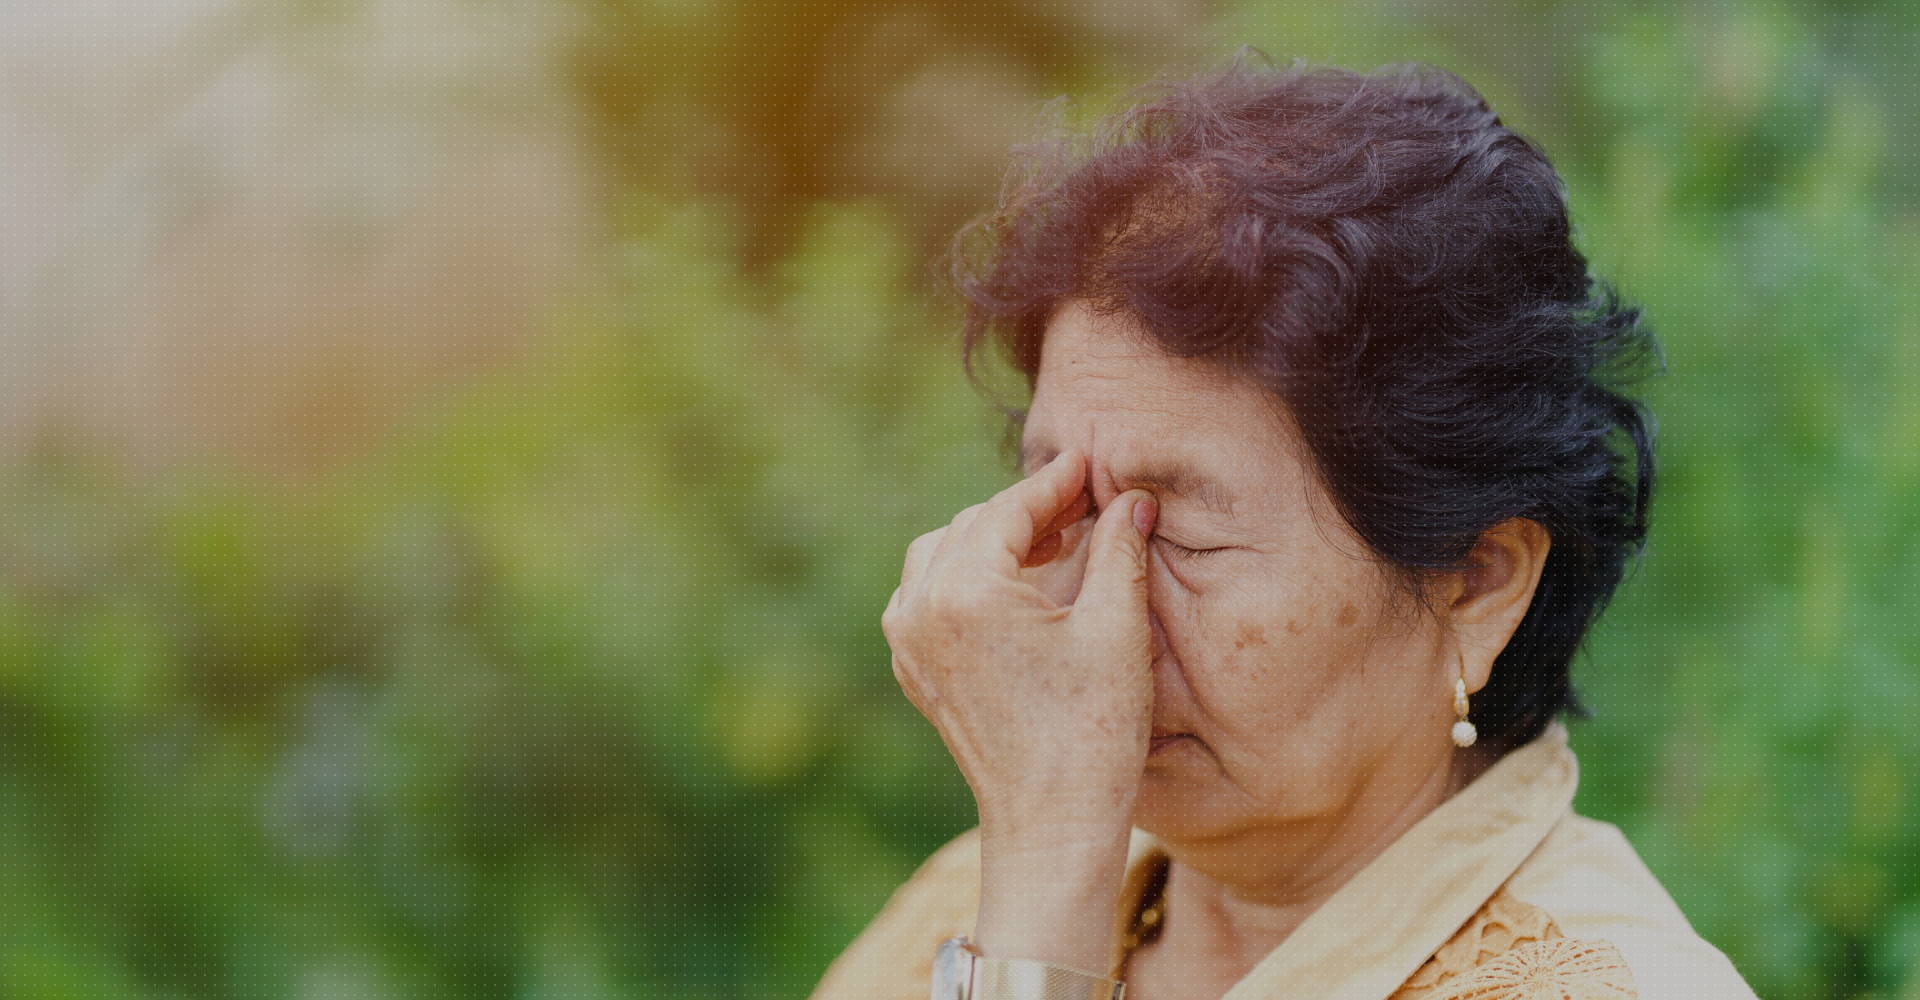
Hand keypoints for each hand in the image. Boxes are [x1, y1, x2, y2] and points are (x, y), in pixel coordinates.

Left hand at [883, 450, 1157, 848]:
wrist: (1052, 822)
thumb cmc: (1092, 731)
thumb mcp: (1116, 629)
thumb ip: (1119, 549)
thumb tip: (1131, 500)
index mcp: (965, 591)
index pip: (1010, 509)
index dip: (1056, 482)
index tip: (1088, 460)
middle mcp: (920, 609)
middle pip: (973, 526)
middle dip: (1027, 511)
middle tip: (1084, 502)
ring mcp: (909, 643)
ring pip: (942, 555)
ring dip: (994, 541)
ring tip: (1054, 542)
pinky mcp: (914, 671)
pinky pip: (929, 596)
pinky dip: (969, 577)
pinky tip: (1019, 586)